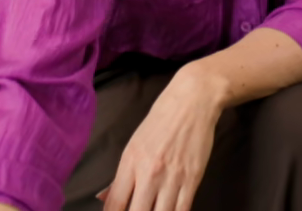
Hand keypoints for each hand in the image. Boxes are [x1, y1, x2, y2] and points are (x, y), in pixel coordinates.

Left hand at [100, 69, 222, 210]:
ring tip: (153, 210)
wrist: (192, 101)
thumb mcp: (134, 144)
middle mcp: (149, 174)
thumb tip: (107, 199)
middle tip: (137, 210)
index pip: (115, 204)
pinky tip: (169, 210)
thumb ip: (122, 175)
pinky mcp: (193, 179)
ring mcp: (172, 178)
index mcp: (130, 163)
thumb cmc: (160, 120)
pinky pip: (182, 210)